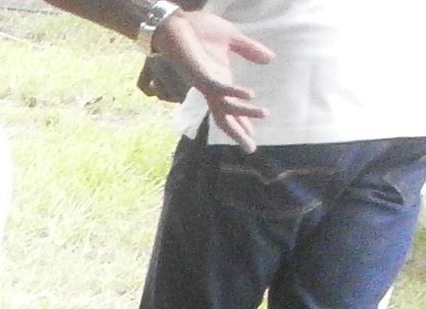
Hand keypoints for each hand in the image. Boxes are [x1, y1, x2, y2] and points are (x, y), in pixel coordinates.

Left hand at [157, 11, 271, 150]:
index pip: (231, 109)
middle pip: (225, 117)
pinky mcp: (200, 74)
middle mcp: (211, 87)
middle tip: (251, 150)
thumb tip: (270, 59)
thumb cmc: (199, 30)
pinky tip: (250, 96)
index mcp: (218, 81)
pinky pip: (218, 88)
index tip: (252, 138)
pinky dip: (234, 93)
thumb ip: (250, 50)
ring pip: (224, 106)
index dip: (242, 123)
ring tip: (265, 113)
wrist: (176, 22)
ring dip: (244, 113)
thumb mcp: (232, 39)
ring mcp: (204, 82)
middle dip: (238, 134)